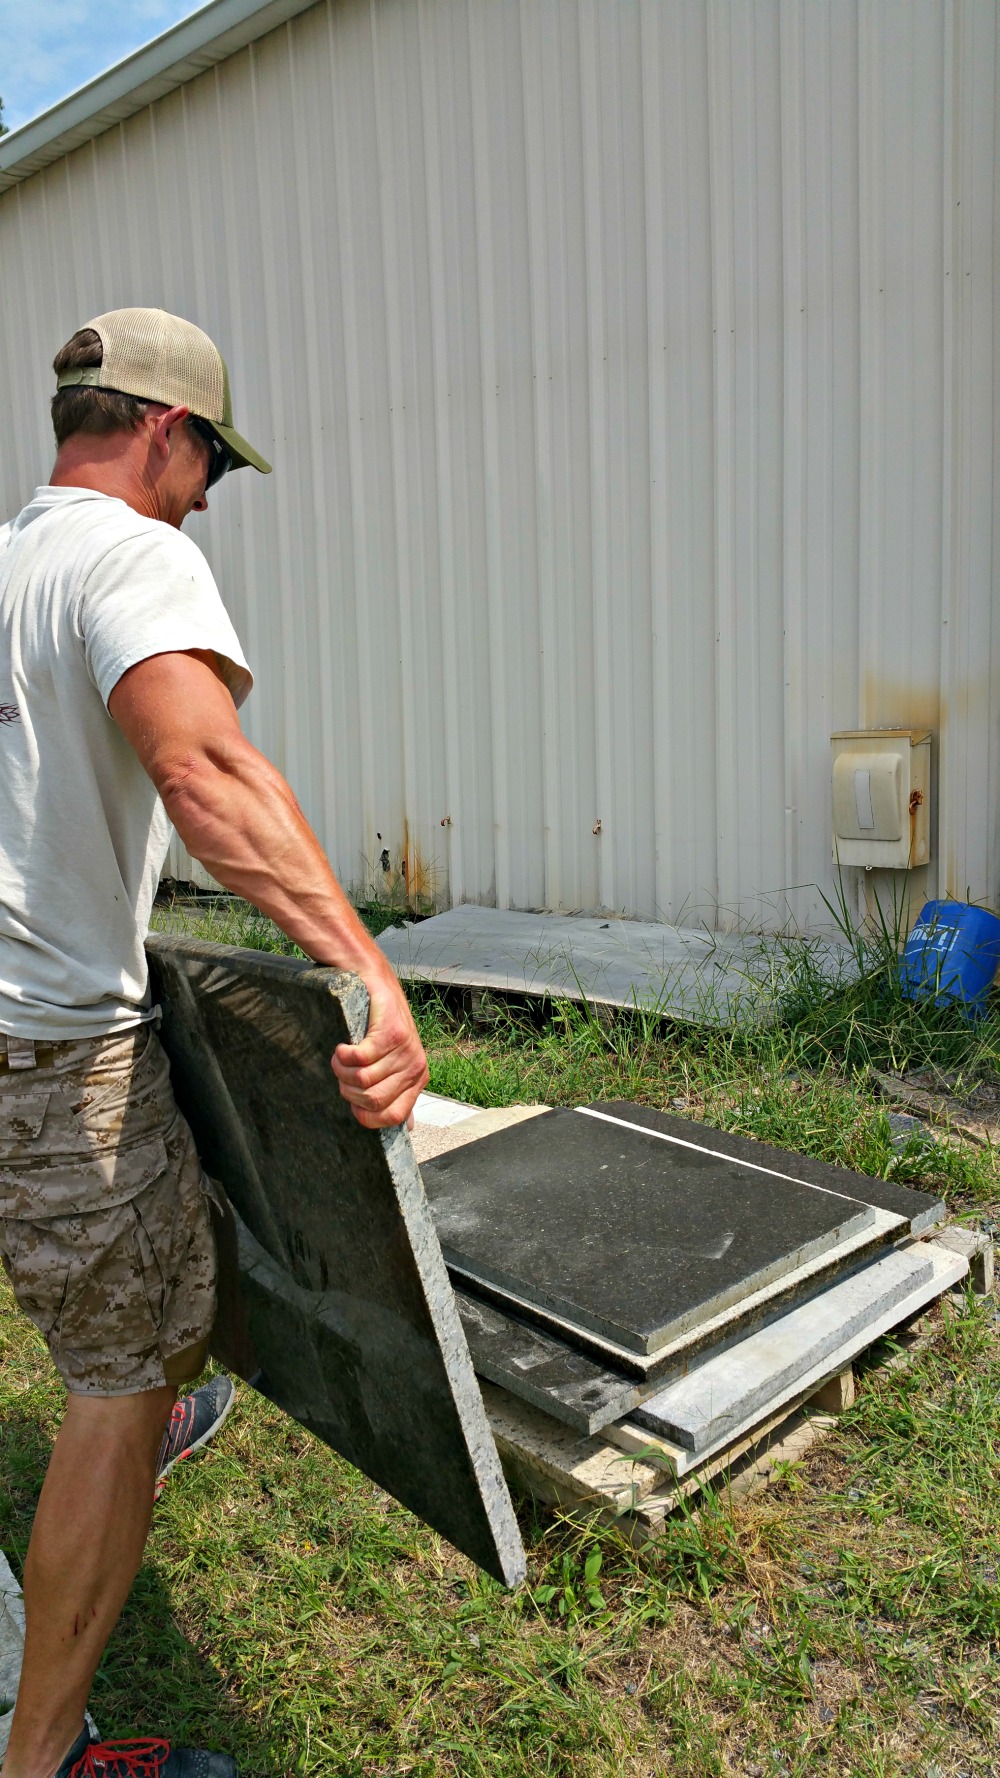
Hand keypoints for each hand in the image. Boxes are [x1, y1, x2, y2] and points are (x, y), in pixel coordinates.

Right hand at [331, 968, 428, 1129]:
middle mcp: (415, 1068)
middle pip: (372, 1100)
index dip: (366, 1116)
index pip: (393, 1117)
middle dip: (349, 1091)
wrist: (377, 985)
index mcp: (417, 1081)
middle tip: (343, 1073)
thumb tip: (407, 1126)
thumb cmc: (383, 1028)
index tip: (352, 1104)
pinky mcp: (390, 1034)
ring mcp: (405, 1051)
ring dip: (341, 1071)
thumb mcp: (396, 1064)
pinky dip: (343, 1055)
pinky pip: (359, 1059)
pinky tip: (343, 1046)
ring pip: (362, 1080)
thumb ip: (399, 1094)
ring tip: (341, 1058)